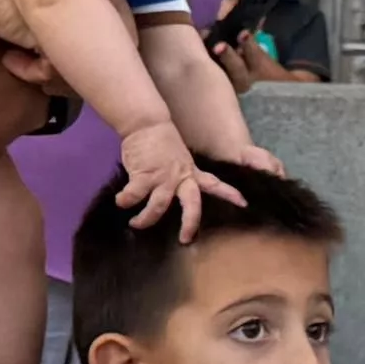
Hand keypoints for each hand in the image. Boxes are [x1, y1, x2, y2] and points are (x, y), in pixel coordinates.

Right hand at [111, 125, 234, 239]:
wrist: (147, 123)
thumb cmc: (161, 142)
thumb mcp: (179, 158)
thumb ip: (181, 175)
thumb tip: (174, 193)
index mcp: (191, 173)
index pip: (214, 184)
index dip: (229, 194)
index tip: (244, 204)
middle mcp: (180, 177)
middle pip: (192, 204)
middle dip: (190, 223)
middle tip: (185, 239)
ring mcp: (163, 177)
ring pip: (159, 206)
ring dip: (146, 219)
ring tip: (135, 224)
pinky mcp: (144, 175)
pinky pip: (134, 195)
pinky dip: (126, 200)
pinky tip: (121, 202)